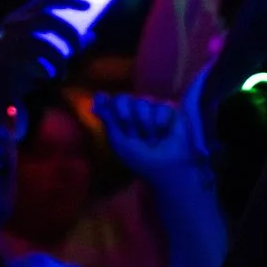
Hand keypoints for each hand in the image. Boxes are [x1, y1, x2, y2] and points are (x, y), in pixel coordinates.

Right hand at [0, 0, 85, 120]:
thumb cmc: (18, 74)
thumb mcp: (44, 56)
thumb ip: (64, 45)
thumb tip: (92, 35)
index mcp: (18, 18)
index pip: (46, 1)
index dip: (68, 1)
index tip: (89, 6)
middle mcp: (10, 26)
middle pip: (48, 19)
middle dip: (70, 34)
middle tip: (79, 50)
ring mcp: (6, 42)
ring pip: (45, 44)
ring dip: (59, 60)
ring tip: (61, 74)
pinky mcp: (5, 62)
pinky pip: (39, 64)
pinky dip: (50, 72)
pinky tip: (49, 79)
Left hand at [94, 91, 208, 192]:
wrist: (166, 168)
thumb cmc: (141, 160)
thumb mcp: (120, 143)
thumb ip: (109, 122)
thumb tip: (96, 104)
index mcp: (119, 121)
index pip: (108, 103)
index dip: (104, 100)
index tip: (102, 98)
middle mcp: (134, 112)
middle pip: (123, 98)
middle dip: (125, 114)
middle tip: (132, 132)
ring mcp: (152, 109)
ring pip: (143, 101)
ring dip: (145, 122)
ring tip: (153, 138)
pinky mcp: (171, 111)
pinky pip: (163, 106)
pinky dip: (162, 121)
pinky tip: (165, 133)